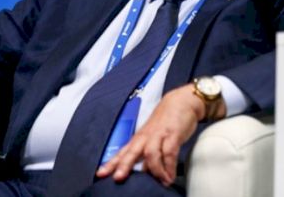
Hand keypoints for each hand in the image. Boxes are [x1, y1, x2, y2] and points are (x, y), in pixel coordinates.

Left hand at [95, 83, 225, 185]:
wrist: (183, 100)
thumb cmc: (167, 119)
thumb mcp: (155, 136)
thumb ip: (148, 154)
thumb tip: (145, 173)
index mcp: (140, 137)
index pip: (123, 151)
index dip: (111, 163)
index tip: (100, 174)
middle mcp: (147, 137)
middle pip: (132, 151)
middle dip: (124, 165)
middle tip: (118, 178)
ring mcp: (159, 135)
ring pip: (150, 153)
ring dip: (154, 170)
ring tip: (160, 182)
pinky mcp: (173, 134)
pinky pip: (169, 152)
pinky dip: (169, 166)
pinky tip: (170, 176)